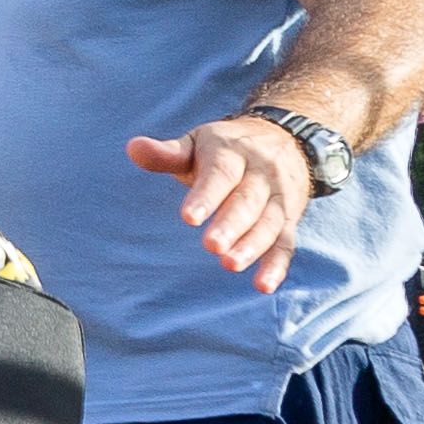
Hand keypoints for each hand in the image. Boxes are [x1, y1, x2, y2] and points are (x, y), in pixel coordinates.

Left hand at [125, 114, 313, 292]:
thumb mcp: (198, 143)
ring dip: (252, 245)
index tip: (188, 217)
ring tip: (231, 264)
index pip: (221, 174)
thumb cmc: (226, 148)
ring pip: (269, 222)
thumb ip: (168, 153)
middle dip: (231, 224)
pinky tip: (263, 285)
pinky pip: (286, 242)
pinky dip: (277, 265)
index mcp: (233, 152)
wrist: (285, 138)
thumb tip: (133, 148)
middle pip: (247, 200)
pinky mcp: (290, 218)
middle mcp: (261, 174)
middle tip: (212, 246)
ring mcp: (279, 197)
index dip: (206, 195)